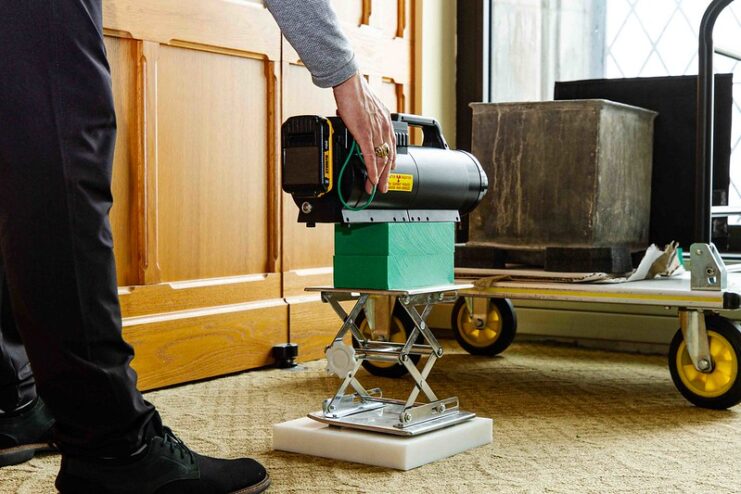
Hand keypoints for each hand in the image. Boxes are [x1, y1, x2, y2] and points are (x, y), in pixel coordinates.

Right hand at [333, 73, 395, 193]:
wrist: (349, 84)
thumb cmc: (355, 94)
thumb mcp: (367, 111)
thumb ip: (367, 123)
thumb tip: (360, 130)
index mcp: (386, 123)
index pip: (391, 148)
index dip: (390, 164)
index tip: (386, 174)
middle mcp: (384, 128)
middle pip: (388, 157)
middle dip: (386, 176)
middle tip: (383, 188)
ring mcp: (375, 131)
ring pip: (381, 159)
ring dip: (379, 176)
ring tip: (375, 187)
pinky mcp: (364, 133)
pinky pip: (370, 155)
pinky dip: (372, 170)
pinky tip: (371, 179)